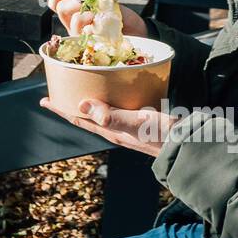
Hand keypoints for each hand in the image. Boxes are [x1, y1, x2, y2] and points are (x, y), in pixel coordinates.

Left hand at [39, 96, 177, 157]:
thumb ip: (112, 115)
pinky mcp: (143, 122)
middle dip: (72, 105)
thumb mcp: (138, 122)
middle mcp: (118, 131)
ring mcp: (130, 128)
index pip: (79, 119)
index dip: (61, 109)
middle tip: (59, 91)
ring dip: (90, 102)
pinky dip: (110, 100)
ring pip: (102, 113)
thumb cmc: (166, 134)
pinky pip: (117, 110)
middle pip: (87, 117)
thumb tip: (81, 104)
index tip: (44, 100)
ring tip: (81, 90)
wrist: (193, 146)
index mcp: (112, 132)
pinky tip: (115, 94)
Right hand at [47, 0, 147, 37]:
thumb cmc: (120, 16)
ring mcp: (83, 35)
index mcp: (75, 11)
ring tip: (93, 15)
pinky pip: (87, 35)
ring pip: (73, 23)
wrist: (136, 31)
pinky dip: (92, 27)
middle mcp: (75, 24)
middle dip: (70, 2)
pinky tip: (99, 24)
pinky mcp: (94, 44)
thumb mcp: (105, 1)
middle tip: (82, 3)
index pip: (56, 2)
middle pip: (61, 9)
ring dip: (81, 16)